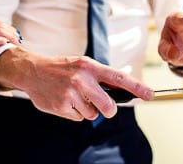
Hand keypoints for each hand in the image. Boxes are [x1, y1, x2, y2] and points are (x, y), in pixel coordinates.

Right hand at [0, 49, 152, 120]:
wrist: (32, 70)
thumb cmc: (61, 68)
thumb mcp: (82, 65)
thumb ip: (100, 77)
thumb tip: (123, 92)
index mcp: (89, 66)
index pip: (118, 77)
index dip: (136, 87)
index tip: (150, 94)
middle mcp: (81, 79)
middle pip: (108, 106)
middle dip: (108, 110)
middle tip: (103, 106)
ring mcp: (70, 93)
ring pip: (92, 113)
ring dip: (86, 109)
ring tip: (74, 96)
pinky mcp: (62, 106)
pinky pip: (78, 117)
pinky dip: (74, 112)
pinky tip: (65, 100)